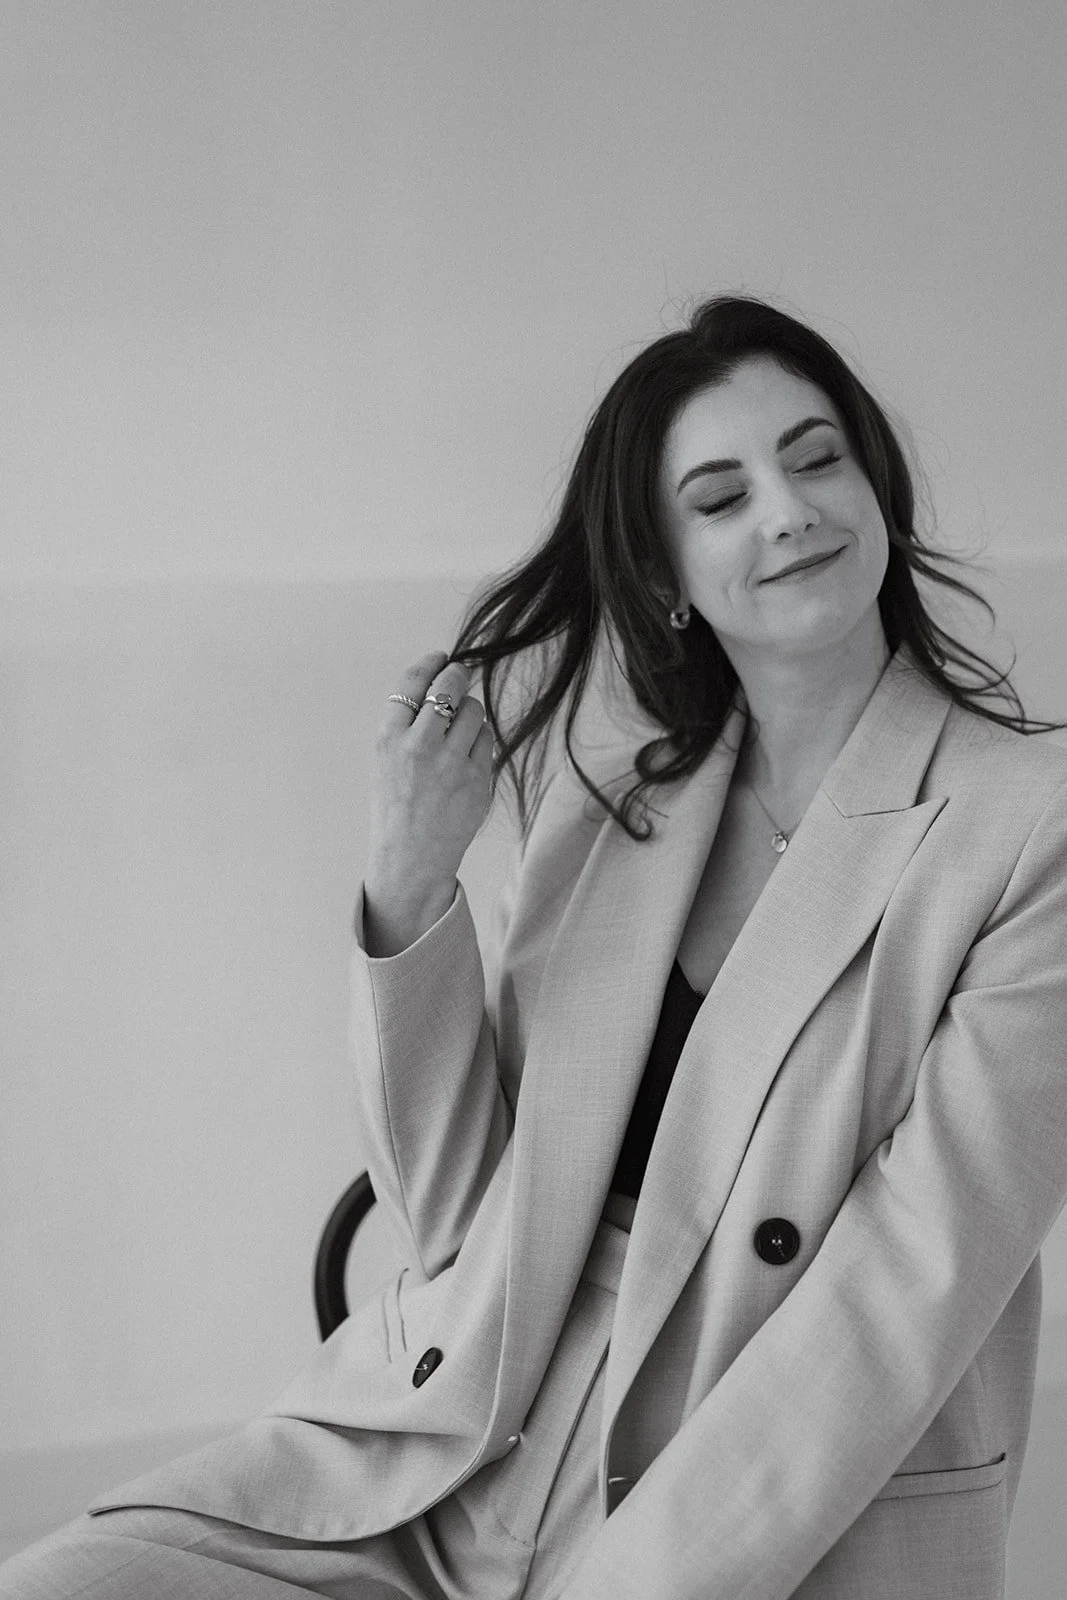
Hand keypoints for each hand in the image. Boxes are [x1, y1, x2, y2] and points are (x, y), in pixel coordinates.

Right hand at [366, 650, 495, 896]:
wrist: (411, 855)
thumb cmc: (397, 804)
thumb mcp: (386, 759)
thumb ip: (407, 723)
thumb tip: (438, 678)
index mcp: (389, 739)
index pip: (413, 682)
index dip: (431, 663)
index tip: (441, 656)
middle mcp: (419, 747)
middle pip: (449, 687)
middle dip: (458, 674)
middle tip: (460, 673)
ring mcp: (451, 763)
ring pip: (473, 710)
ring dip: (469, 710)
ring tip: (459, 725)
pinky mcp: (477, 779)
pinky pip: (486, 738)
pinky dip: (479, 738)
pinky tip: (467, 752)